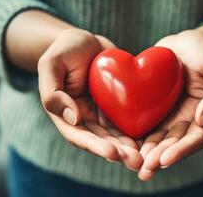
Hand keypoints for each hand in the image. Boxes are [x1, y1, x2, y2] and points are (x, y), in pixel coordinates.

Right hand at [38, 29, 141, 170]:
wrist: (85, 41)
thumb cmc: (64, 50)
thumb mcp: (51, 66)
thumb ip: (54, 93)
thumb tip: (73, 118)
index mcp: (66, 114)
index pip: (80, 136)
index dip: (95, 146)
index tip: (112, 153)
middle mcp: (85, 118)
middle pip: (101, 141)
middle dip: (118, 153)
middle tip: (136, 161)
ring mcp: (102, 113)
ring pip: (116, 134)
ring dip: (130, 147)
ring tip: (146, 156)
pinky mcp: (117, 104)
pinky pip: (127, 119)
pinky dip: (137, 130)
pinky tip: (150, 137)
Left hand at [138, 30, 202, 179]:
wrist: (185, 42)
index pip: (196, 138)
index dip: (181, 150)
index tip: (164, 160)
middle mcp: (187, 119)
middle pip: (174, 143)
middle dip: (160, 158)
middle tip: (144, 170)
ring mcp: (170, 114)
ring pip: (158, 137)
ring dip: (146, 152)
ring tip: (132, 163)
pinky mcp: (154, 106)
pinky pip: (145, 122)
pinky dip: (136, 134)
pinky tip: (122, 142)